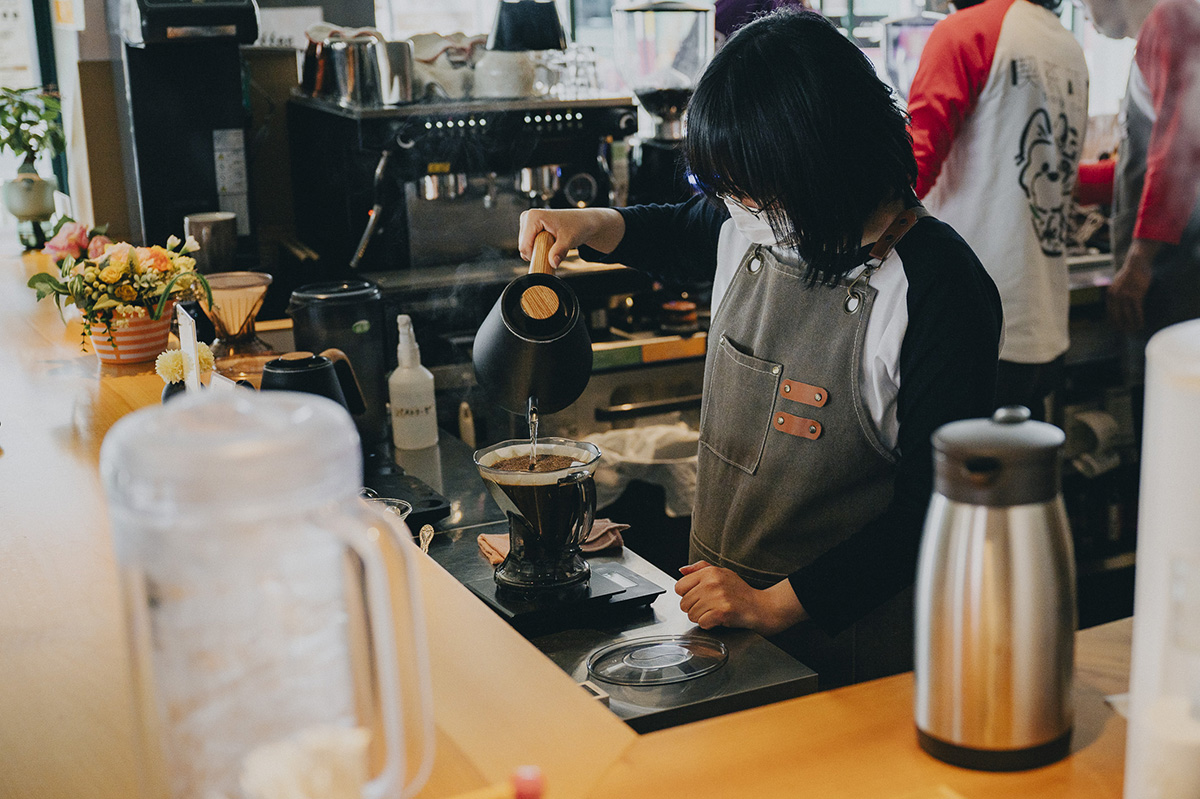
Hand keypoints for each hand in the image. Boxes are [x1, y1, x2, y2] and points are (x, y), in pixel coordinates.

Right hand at [518, 208, 623, 269]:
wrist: (583, 222)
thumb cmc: (577, 226)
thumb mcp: (569, 240)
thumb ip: (559, 252)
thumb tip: (553, 263)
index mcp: (533, 217)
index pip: (524, 246)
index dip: (536, 256)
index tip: (552, 255)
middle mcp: (527, 217)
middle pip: (524, 247)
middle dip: (538, 252)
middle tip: (555, 246)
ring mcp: (527, 221)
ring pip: (526, 247)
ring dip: (539, 250)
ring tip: (553, 242)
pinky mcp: (529, 227)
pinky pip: (528, 245)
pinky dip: (539, 248)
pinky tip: (550, 242)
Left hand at [675, 561, 806, 635]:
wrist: (761, 607)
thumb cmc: (741, 592)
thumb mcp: (722, 573)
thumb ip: (700, 569)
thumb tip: (681, 570)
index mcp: (710, 572)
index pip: (679, 586)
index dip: (686, 595)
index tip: (697, 597)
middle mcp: (712, 583)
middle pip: (683, 603)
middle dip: (693, 608)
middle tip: (708, 607)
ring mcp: (717, 598)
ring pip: (691, 615)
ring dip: (701, 617)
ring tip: (714, 612)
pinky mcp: (722, 613)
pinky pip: (701, 623)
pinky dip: (708, 625)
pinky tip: (717, 619)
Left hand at [1107, 239, 1160, 332]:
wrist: (1136, 263)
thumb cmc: (1129, 273)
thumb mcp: (1118, 283)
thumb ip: (1116, 293)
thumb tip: (1117, 303)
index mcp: (1110, 294)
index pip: (1109, 312)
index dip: (1113, 322)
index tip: (1117, 328)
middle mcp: (1115, 297)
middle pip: (1117, 316)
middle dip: (1122, 326)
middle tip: (1127, 332)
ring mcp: (1125, 296)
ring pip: (1128, 315)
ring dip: (1132, 325)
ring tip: (1135, 330)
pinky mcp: (1135, 295)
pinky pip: (1137, 311)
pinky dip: (1139, 319)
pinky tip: (1141, 324)